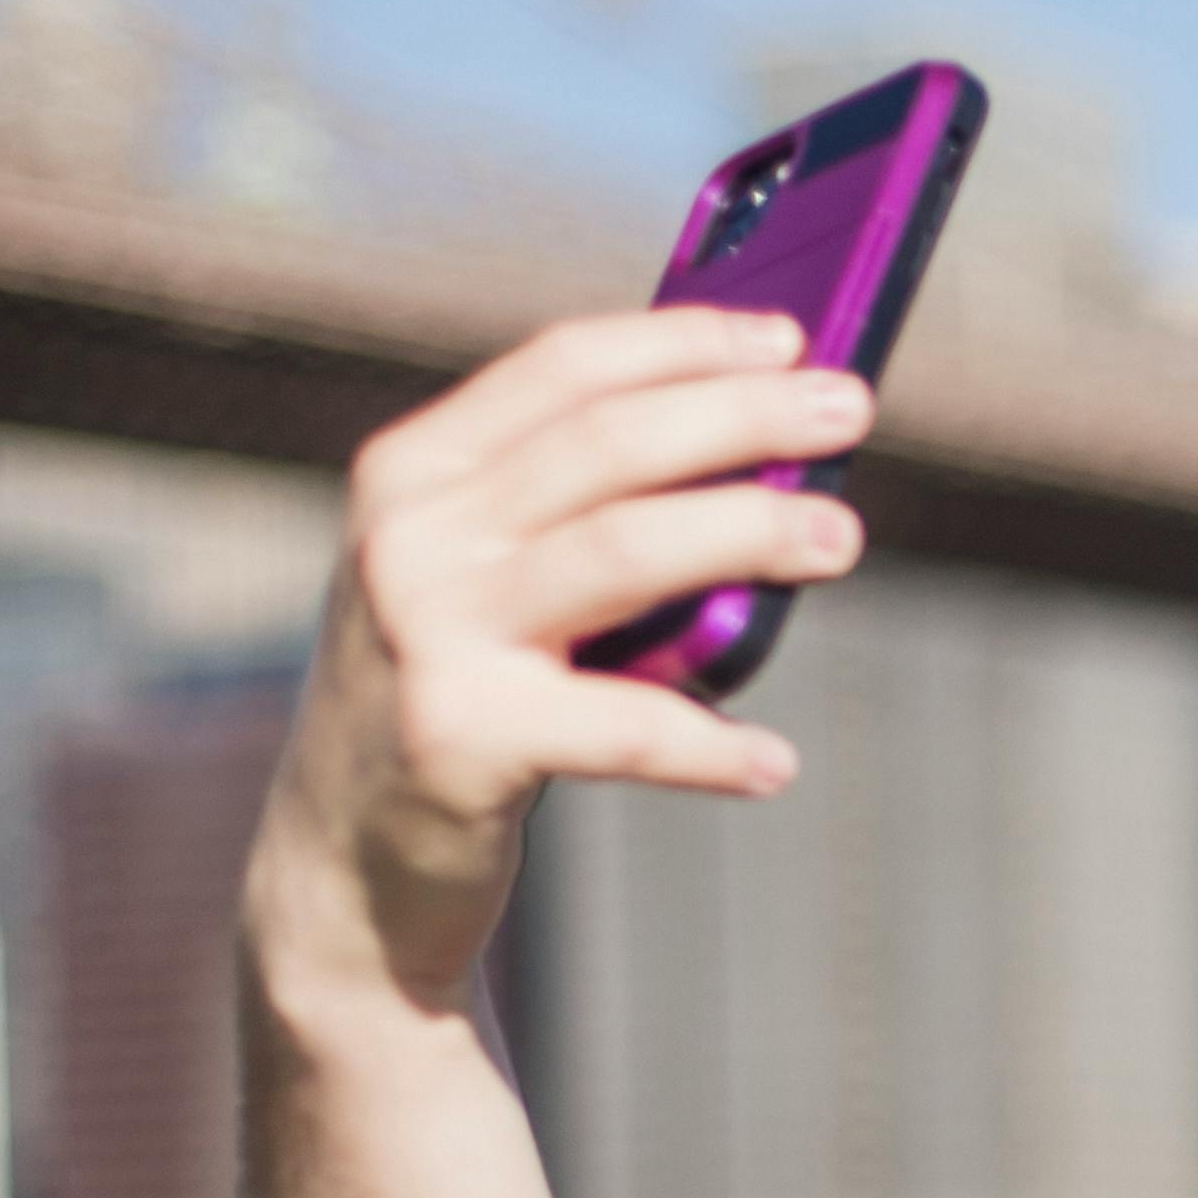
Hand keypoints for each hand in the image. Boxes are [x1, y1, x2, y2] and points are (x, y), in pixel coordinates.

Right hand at [246, 308, 876, 1028]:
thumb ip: (576, 515)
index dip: (686, 342)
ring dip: (750, 534)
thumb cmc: (457, 699)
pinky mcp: (459, 739)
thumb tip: (761, 455)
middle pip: (611, 442)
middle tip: (852, 411)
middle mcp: (411, 535)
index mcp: (416, 471)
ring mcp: (430, 634)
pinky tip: (774, 763)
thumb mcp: (482, 582)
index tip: (788, 335)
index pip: (564, 368)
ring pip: (626, 551)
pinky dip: (711, 747)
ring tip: (841, 539)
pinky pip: (623, 727)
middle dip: (745, 414)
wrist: (345, 862)